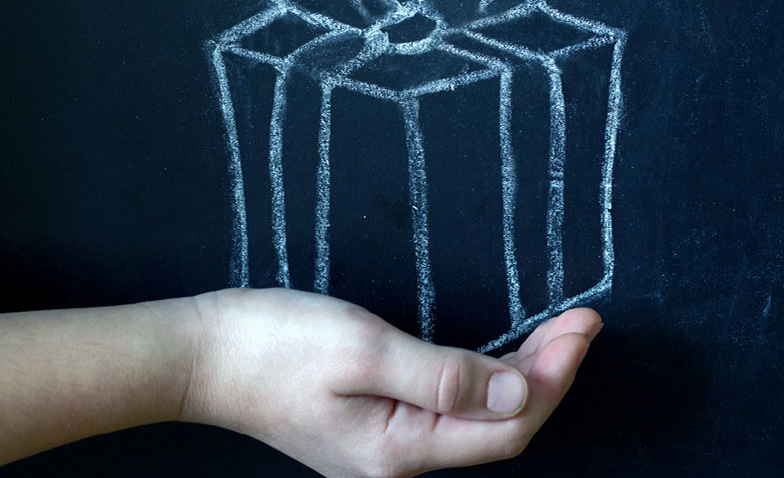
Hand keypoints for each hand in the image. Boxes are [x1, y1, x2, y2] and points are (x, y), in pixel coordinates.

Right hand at [182, 288, 601, 477]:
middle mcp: (400, 463)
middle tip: (583, 320)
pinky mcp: (376, 428)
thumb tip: (516, 394)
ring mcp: (387, 449)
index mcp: (400, 451)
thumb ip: (443, 376)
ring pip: (477, 420)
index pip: (506, 427)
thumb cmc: (272, 346)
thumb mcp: (363, 349)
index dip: (554, 379)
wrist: (200, 356)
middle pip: (498, 427)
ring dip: (522, 375)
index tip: (583, 327)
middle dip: (549, 374)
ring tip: (559, 333)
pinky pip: (451, 411)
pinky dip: (486, 380)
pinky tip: (503, 356)